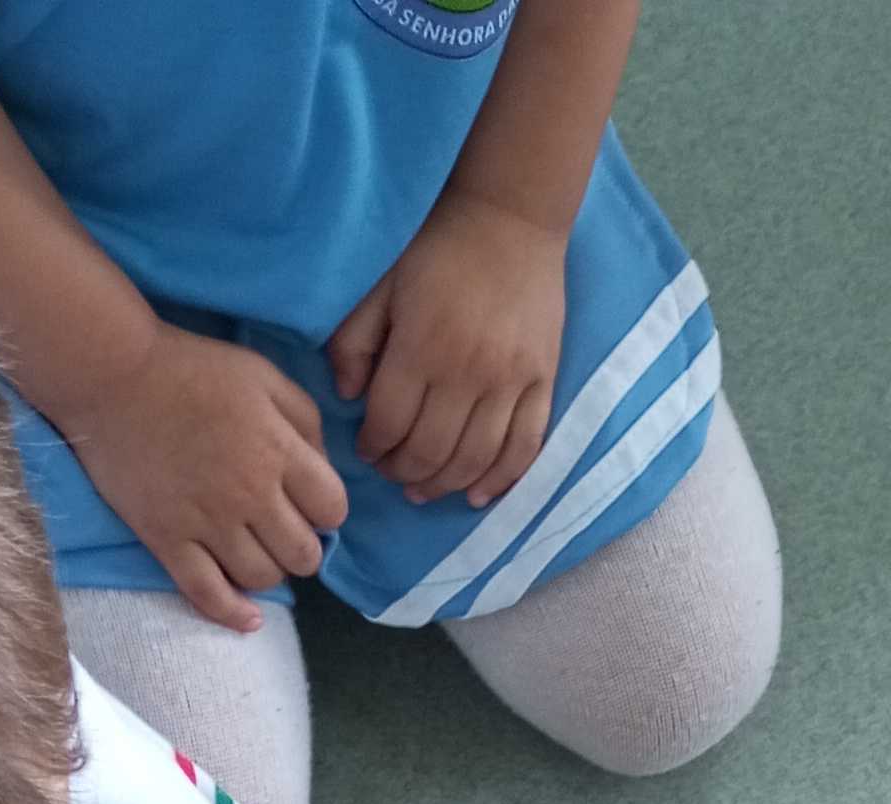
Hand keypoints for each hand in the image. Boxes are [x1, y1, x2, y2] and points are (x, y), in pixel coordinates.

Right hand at [56, 323, 350, 630]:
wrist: (112, 374)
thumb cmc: (190, 368)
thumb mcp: (261, 375)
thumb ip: (303, 419)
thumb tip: (323, 468)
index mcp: (276, 449)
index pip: (332, 509)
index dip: (327, 511)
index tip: (308, 504)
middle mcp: (249, 493)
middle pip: (303, 554)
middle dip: (302, 547)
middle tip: (282, 532)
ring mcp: (207, 522)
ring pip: (262, 578)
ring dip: (268, 571)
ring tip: (254, 552)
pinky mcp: (167, 540)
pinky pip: (208, 595)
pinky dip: (233, 614)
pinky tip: (249, 620)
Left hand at [328, 193, 566, 506]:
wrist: (510, 219)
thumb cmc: (437, 251)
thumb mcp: (381, 285)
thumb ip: (354, 340)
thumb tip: (348, 396)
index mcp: (421, 347)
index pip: (389, 424)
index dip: (373, 448)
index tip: (367, 450)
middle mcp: (467, 373)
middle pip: (430, 452)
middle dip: (403, 473)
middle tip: (392, 472)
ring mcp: (509, 382)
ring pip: (474, 460)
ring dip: (444, 485)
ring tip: (424, 488)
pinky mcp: (541, 382)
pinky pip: (523, 448)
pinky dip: (499, 480)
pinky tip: (476, 496)